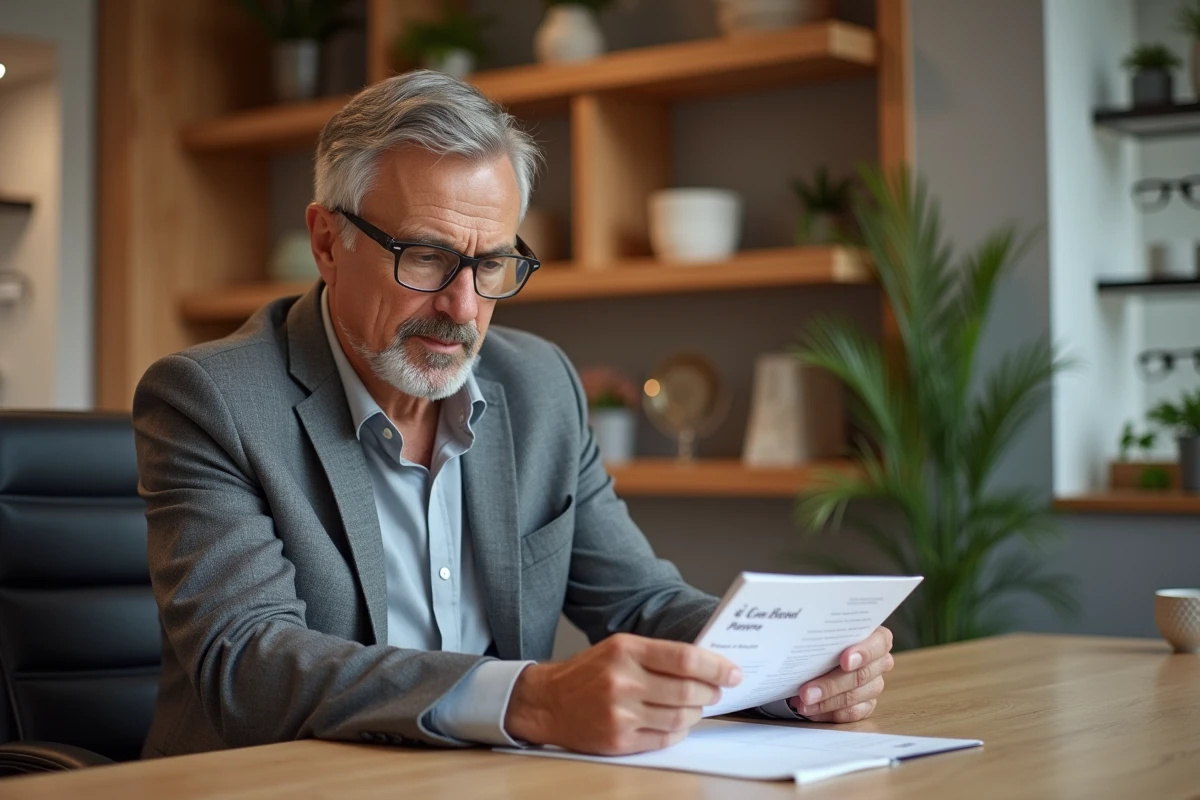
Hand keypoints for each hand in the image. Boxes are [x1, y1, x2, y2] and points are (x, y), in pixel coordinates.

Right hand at [504, 633, 741, 755]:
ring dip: (697, 712)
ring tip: (697, 705)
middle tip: (719, 690)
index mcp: (626, 650)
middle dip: (712, 691)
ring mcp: (620, 713)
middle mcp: (623, 681)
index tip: (733, 672)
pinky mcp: (618, 740)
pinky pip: (665, 739)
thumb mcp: (619, 648)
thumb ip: (658, 654)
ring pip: (680, 718)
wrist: (548, 702)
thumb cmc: (588, 672)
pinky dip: (679, 731)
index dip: (716, 666)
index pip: (685, 658)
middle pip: (687, 690)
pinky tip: (677, 722)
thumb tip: (705, 665)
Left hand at [789, 626, 893, 722]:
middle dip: (831, 685)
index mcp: (877, 638)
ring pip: (855, 696)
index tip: (844, 661)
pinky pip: (852, 713)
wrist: (820, 652)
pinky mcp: (867, 704)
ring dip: (826, 702)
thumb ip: (824, 630)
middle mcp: (880, 662)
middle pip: (862, 675)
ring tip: (803, 703)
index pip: (879, 643)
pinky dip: (830, 713)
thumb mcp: (825, 628)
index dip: (863, 652)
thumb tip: (803, 632)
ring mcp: (875, 684)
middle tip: (806, 692)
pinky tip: (812, 712)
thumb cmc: (825, 636)